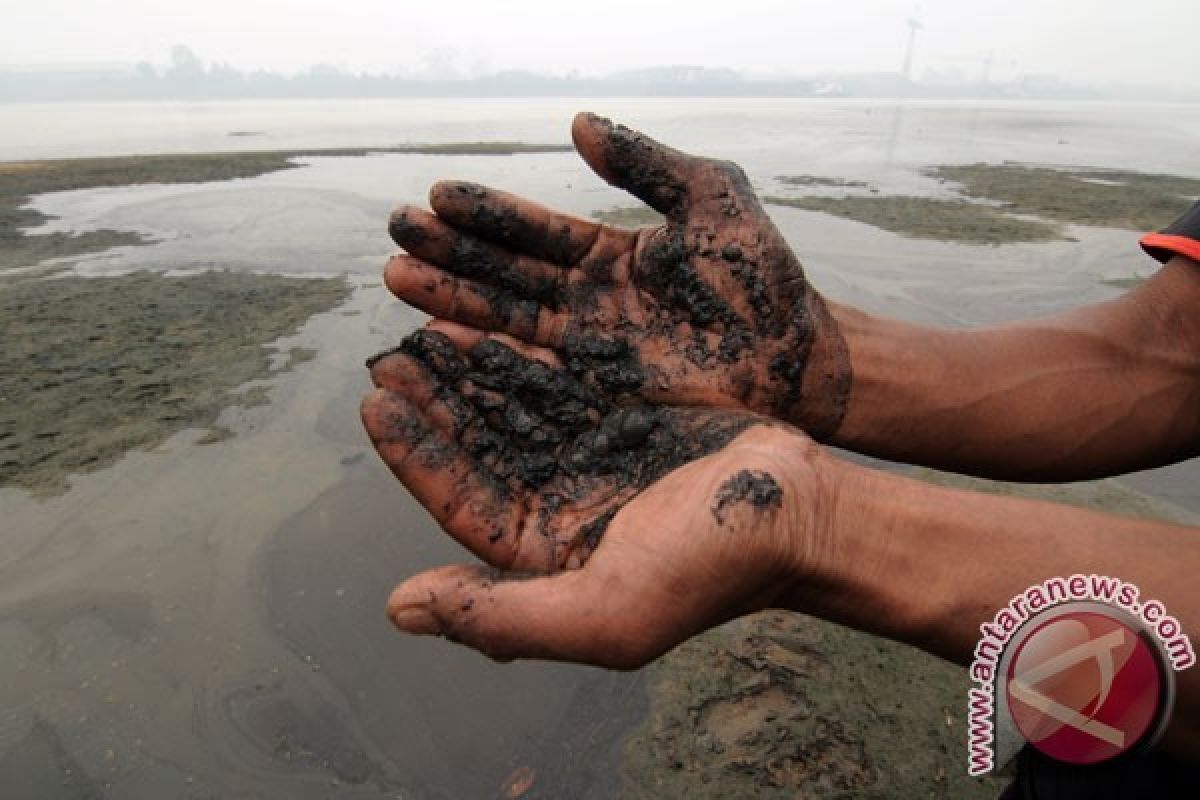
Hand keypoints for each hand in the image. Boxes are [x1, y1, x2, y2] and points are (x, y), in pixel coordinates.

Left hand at [360, 321, 826, 666]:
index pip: (460, 504)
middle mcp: (559, 510)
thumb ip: (502, 618)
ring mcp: (589, 462)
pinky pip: (555, 384)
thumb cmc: (712, 569)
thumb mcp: (607, 611)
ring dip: (466, 377)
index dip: (414, 456)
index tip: (376, 404)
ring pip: (509, 412)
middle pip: (477, 452)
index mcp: (545, 560)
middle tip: (389, 356)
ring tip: (423, 331)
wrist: (804, 510)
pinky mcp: (618, 422)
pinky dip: (519, 359)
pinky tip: (485, 327)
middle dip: (432, 405)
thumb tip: (399, 610)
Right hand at [385, 113, 851, 440]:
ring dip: (453, 298)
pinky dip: (486, 352)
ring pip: (507, 318)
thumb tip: (576, 124)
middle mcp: (588, 301)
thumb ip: (646, 164)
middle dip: (451, 253)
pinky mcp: (594, 389)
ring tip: (399, 277)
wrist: (796, 358)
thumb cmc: (764, 280)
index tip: (437, 194)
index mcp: (610, 255)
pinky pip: (530, 368)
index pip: (537, 230)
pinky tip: (440, 336)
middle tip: (396, 233)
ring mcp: (588, 347)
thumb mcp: (712, 201)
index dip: (489, 213)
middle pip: (507, 273)